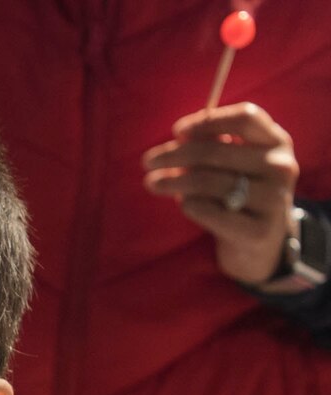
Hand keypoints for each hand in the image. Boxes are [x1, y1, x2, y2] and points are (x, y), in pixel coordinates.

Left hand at [143, 102, 300, 285]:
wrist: (260, 243)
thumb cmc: (239, 194)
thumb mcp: (234, 165)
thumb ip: (213, 147)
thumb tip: (182, 135)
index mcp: (277, 142)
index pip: (246, 117)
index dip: (208, 121)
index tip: (177, 131)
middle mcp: (281, 166)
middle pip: (216, 152)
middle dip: (174, 155)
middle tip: (147, 161)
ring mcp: (274, 199)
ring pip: (208, 182)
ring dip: (173, 181)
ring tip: (152, 183)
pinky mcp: (258, 230)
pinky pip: (206, 210)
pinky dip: (188, 204)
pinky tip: (184, 204)